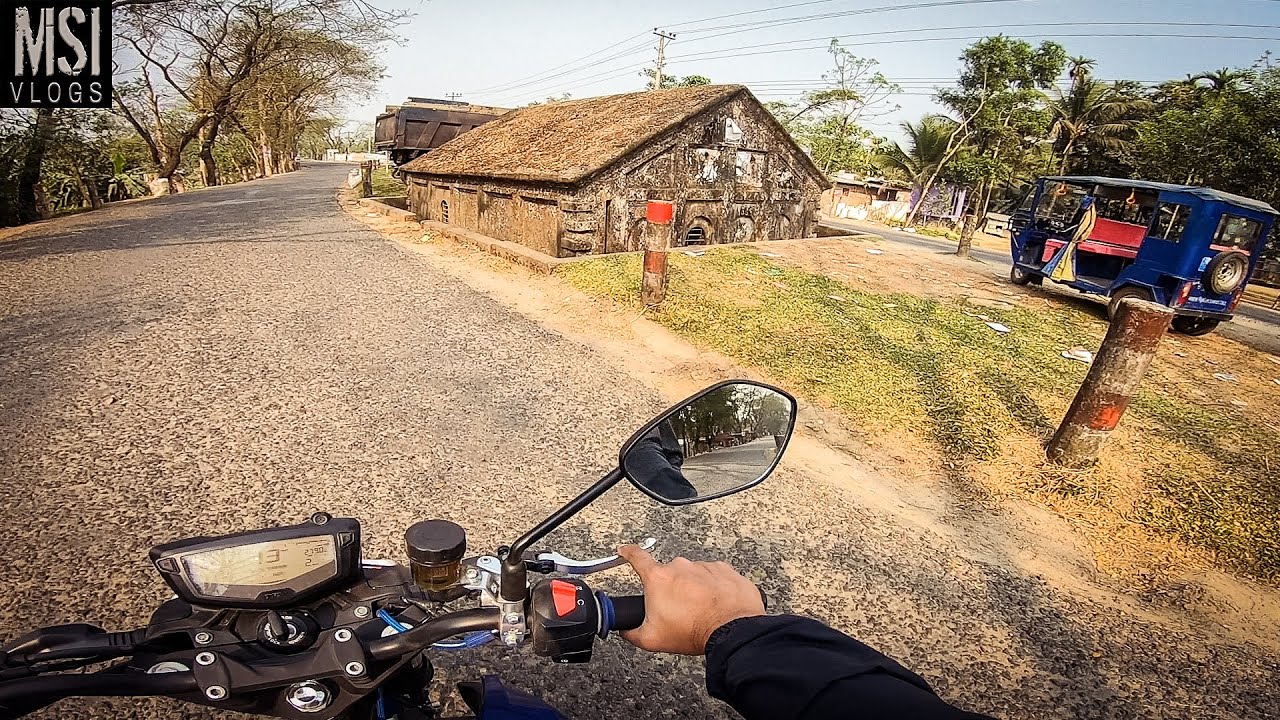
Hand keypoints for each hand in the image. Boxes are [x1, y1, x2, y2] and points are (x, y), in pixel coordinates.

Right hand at [616, 545, 764, 654]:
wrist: (732, 631)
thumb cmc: (694, 631)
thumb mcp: (653, 639)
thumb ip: (632, 633)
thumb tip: (627, 631)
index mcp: (659, 578)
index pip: (637, 557)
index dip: (628, 552)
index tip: (625, 550)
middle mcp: (681, 566)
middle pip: (669, 575)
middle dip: (671, 590)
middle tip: (678, 611)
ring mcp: (705, 567)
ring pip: (694, 577)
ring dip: (695, 591)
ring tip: (700, 612)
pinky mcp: (725, 571)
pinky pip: (715, 578)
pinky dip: (715, 590)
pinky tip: (716, 607)